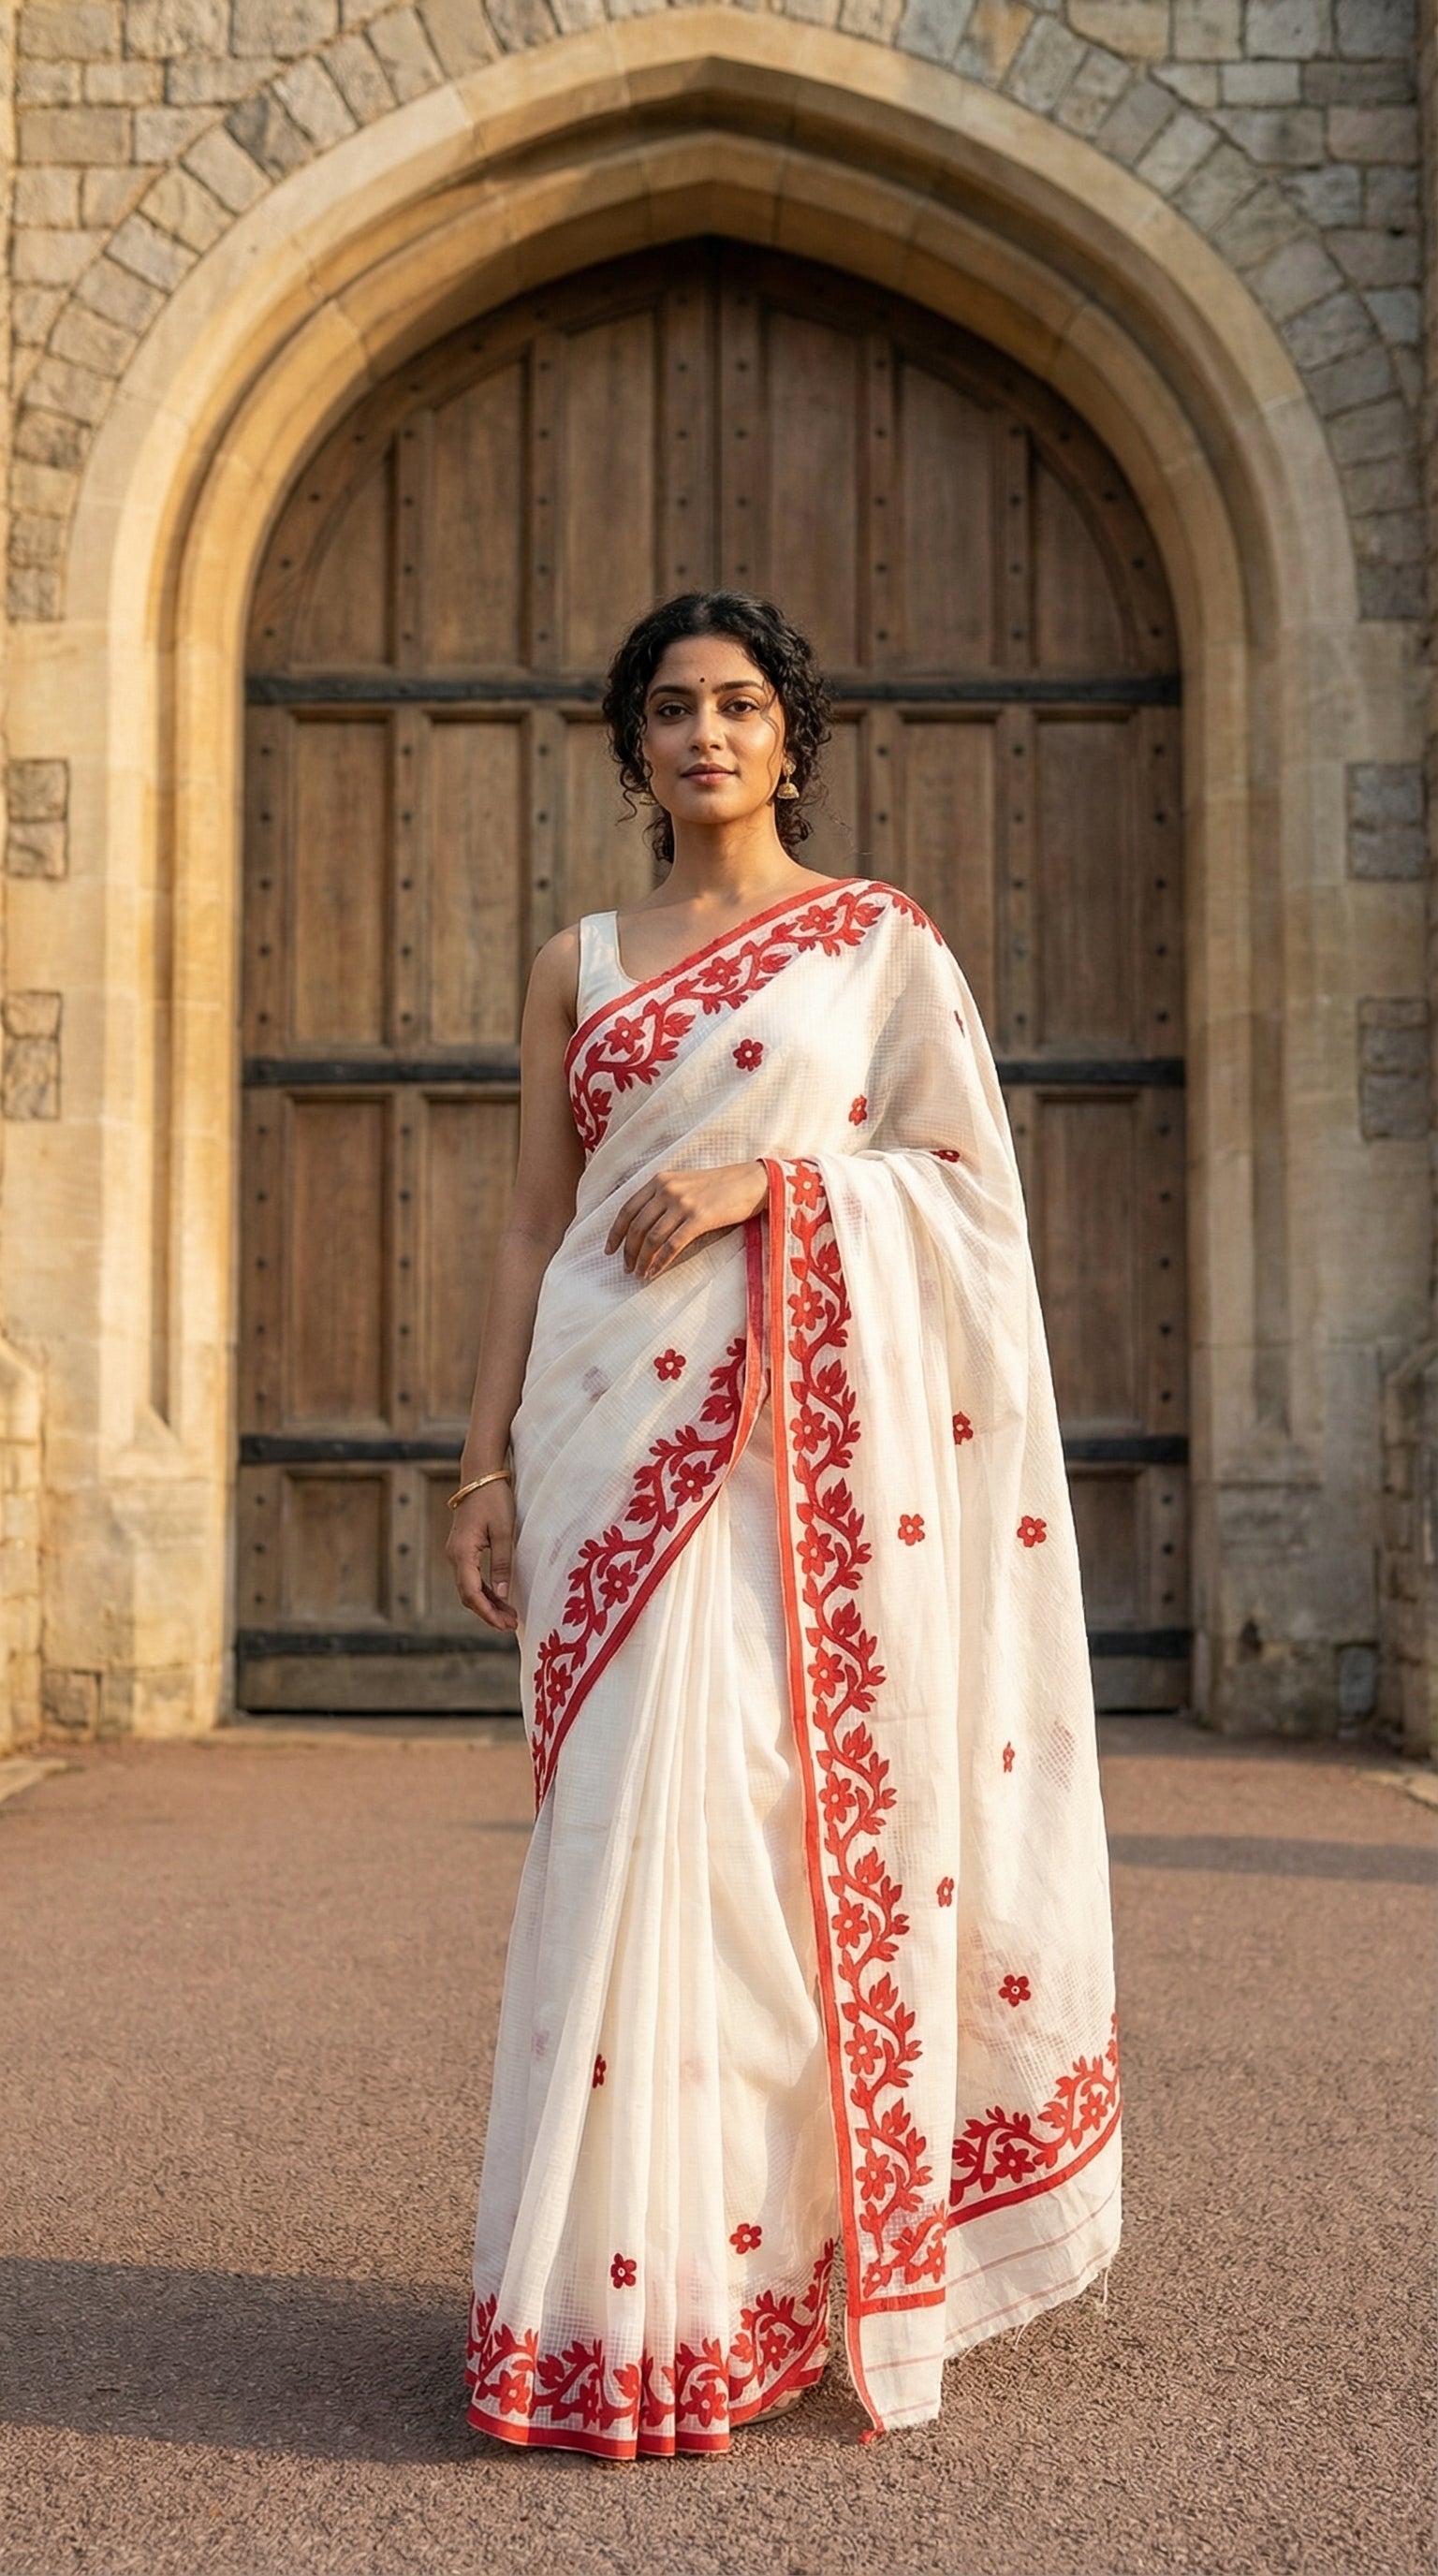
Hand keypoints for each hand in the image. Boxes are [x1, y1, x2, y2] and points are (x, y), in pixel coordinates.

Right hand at [445, 1480, 518, 1632]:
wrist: (480, 1475)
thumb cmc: (494, 1499)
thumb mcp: (504, 1532)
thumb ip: (502, 1564)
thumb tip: (504, 1595)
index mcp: (462, 1553)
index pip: (471, 1593)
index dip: (488, 1613)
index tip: (505, 1625)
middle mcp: (454, 1555)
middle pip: (468, 1594)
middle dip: (489, 1612)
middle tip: (511, 1625)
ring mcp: (456, 1553)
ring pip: (469, 1587)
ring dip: (488, 1603)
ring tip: (509, 1616)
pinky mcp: (463, 1549)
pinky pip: (471, 1577)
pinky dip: (485, 1590)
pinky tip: (501, 1597)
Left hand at [604, 1162, 767, 1282]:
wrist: (752, 1182)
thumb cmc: (720, 1186)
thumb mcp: (685, 1183)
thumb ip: (664, 1197)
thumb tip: (643, 1227)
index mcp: (660, 1180)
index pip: (627, 1209)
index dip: (615, 1232)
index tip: (609, 1250)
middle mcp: (667, 1189)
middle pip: (636, 1226)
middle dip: (628, 1251)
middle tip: (626, 1268)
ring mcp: (683, 1203)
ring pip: (651, 1238)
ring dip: (642, 1260)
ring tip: (640, 1274)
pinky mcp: (699, 1218)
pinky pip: (672, 1245)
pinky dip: (660, 1262)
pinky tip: (655, 1272)